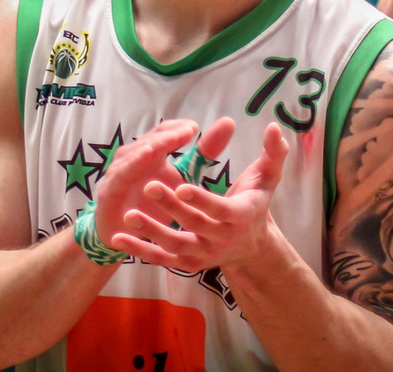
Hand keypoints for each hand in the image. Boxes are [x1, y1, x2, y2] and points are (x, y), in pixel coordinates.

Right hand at [91, 118, 230, 247]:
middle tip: (188, 130)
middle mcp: (132, 157)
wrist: (125, 234)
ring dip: (150, 146)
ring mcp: (118, 172)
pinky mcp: (109, 190)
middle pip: (150, 140)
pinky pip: (120, 175)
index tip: (196, 129)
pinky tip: (146, 161)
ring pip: (133, 154)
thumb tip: (229, 122)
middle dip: (168, 134)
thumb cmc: (155, 204)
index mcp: (149, 152)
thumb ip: (203, 153)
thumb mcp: (183, 179)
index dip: (178, 129)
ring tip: (168, 140)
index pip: (164, 132)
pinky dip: (131, 166)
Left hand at [110, 121, 288, 274]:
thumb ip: (273, 153)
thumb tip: (275, 126)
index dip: (201, 199)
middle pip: (194, 225)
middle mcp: (222, 239)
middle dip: (171, 207)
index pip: (220, 209)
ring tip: (129, 214)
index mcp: (241, 216)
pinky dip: (139, 251)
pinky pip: (161, 259)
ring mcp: (204, 254)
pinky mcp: (188, 264)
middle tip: (149, 186)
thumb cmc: (256, 202)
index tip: (182, 184)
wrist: (251, 245)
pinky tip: (118, 238)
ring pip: (175, 246)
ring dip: (151, 231)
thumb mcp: (268, 178)